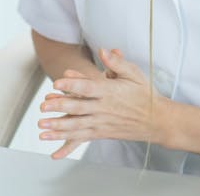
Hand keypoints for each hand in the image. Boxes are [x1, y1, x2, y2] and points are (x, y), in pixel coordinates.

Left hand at [37, 48, 162, 158]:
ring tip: (41, 127)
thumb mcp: (134, 74)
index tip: (57, 82)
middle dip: (58, 108)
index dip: (72, 84)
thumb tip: (104, 50)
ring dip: (58, 127)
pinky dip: (66, 143)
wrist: (158, 121)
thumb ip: (117, 62)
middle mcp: (103, 109)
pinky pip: (81, 139)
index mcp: (109, 92)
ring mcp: (101, 123)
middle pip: (78, 108)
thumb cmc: (145, 95)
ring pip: (76, 126)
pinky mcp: (100, 133)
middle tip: (42, 107)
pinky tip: (53, 148)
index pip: (87, 87)